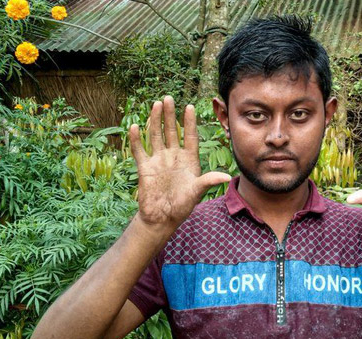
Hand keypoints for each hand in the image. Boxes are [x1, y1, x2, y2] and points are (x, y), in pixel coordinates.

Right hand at [129, 96, 230, 230]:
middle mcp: (173, 157)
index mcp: (188, 161)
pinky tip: (135, 127)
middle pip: (171, 132)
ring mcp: (159, 161)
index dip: (189, 122)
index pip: (189, 137)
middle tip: (168, 98)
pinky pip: (140, 150)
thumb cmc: (182, 206)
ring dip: (155, 121)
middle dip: (170, 115)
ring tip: (155, 105)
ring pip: (156, 136)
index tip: (189, 107)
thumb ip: (208, 181)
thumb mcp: (196, 192)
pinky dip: (136, 140)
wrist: (163, 218)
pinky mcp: (145, 168)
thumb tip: (226, 177)